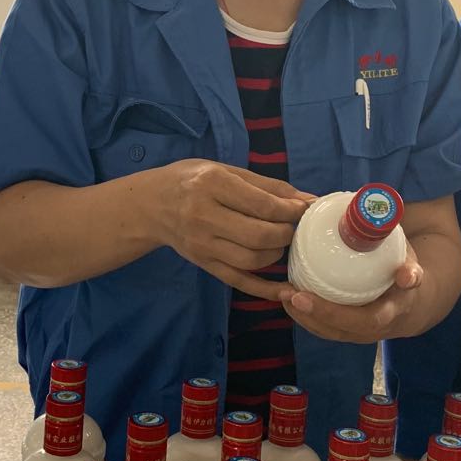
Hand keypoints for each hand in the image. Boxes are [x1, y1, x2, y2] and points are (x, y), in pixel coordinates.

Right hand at [156, 160, 312, 300]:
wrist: (151, 204)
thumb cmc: (192, 181)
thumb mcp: (227, 171)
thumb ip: (268, 186)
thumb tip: (309, 200)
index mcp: (212, 184)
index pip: (262, 205)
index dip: (291, 210)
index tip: (304, 209)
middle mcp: (204, 216)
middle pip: (259, 236)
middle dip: (286, 233)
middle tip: (292, 226)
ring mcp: (202, 244)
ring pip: (252, 260)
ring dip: (276, 253)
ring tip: (279, 241)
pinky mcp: (204, 264)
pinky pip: (239, 282)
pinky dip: (266, 289)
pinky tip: (286, 290)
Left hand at [281, 245, 426, 341]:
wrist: (408, 302)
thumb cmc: (404, 274)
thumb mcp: (412, 267)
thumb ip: (411, 271)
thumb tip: (407, 276)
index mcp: (391, 312)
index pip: (367, 320)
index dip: (335, 312)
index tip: (307, 296)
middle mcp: (373, 329)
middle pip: (341, 329)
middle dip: (313, 313)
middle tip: (289, 294)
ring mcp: (357, 332)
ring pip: (328, 332)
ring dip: (303, 316)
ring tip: (282, 294)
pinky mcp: (345, 330)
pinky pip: (322, 328)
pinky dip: (303, 316)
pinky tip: (287, 299)